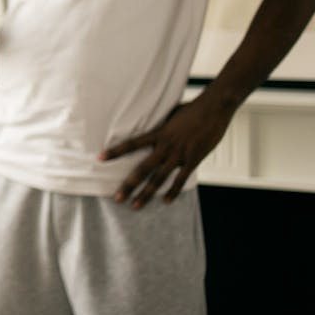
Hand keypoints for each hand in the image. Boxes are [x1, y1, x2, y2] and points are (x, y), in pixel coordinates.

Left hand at [100, 96, 232, 208]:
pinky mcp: (193, 159)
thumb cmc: (191, 109)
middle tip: (117, 198)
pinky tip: (166, 202)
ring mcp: (179, 154)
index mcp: (158, 133)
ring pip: (159, 178)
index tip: (99, 158)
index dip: (115, 152)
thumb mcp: (170, 116)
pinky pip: (181, 179)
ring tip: (135, 206)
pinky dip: (173, 191)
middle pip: (142, 169)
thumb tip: (147, 124)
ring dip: (146, 194)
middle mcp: (166, 146)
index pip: (131, 144)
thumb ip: (159, 125)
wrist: (215, 108)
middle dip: (128, 185)